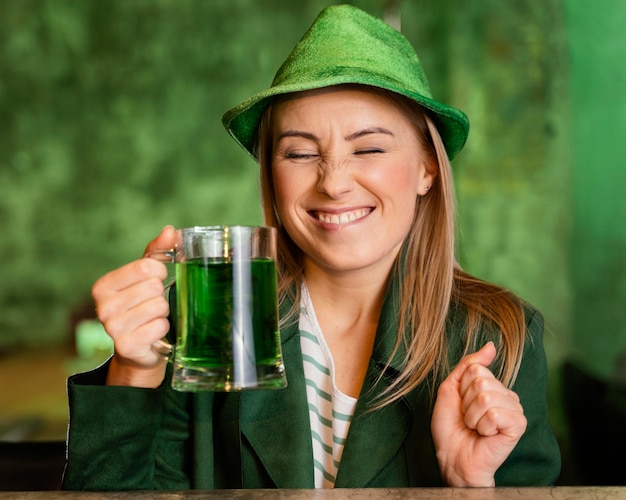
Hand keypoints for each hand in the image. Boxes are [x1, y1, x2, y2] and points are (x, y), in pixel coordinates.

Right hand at [92, 225, 176, 387]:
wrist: (139, 349)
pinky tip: (152, 332)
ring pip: (159, 306)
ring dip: (163, 313)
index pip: (146, 266)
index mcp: (103, 285)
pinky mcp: (127, 346)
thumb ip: (158, 251)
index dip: (160, 272)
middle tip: (151, 305)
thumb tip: (170, 231)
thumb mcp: (146, 277)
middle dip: (161, 295)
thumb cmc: (142, 306)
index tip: (156, 280)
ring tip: (152, 318)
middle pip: (154, 287)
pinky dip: (163, 328)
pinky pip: (160, 326)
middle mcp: (103, 307)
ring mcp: (113, 328)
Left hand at [431, 342, 526, 486]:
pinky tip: (486, 434)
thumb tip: (490, 346)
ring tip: (476, 427)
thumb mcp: (452, 389)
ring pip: (487, 396)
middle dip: (467, 403)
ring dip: (473, 416)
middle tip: (469, 419)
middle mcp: (506, 395)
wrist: (452, 457)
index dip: (461, 388)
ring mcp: (514, 409)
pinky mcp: (518, 425)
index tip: (461, 405)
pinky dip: (483, 425)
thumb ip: (469, 365)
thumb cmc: (451, 427)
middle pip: (481, 381)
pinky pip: (495, 412)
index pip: (476, 368)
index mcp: (492, 386)